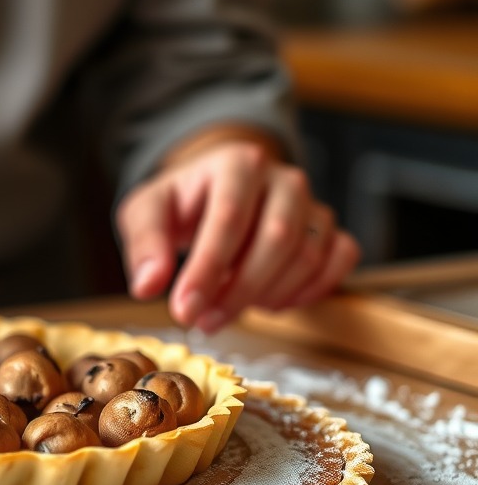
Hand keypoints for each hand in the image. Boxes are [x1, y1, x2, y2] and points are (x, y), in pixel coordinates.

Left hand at [115, 138, 360, 331]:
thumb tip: (148, 285)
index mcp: (237, 163)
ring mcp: (312, 203)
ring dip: (266, 296)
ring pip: (308, 256)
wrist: (212, 194)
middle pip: (277, 239)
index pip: (229, 218)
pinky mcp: (330, 230)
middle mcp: (284, 178)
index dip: (207, 269)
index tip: (184, 310)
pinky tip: (268, 303)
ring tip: (225, 311)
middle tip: (203, 321)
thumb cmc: (180, 204)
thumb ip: (145, 244)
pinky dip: (307, 292)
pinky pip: (338, 262)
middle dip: (238, 291)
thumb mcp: (146, 212)